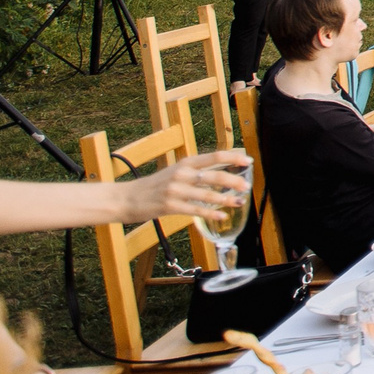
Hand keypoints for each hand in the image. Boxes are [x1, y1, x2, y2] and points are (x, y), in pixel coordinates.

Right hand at [122, 150, 250, 221]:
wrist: (126, 198)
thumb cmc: (153, 186)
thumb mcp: (174, 172)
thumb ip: (194, 172)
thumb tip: (219, 173)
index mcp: (184, 163)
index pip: (213, 157)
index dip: (232, 158)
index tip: (248, 161)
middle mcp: (181, 174)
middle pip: (213, 175)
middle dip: (233, 181)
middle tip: (247, 186)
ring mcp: (175, 190)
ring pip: (207, 194)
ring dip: (225, 199)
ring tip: (239, 202)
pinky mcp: (170, 206)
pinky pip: (195, 210)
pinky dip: (210, 213)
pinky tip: (222, 216)